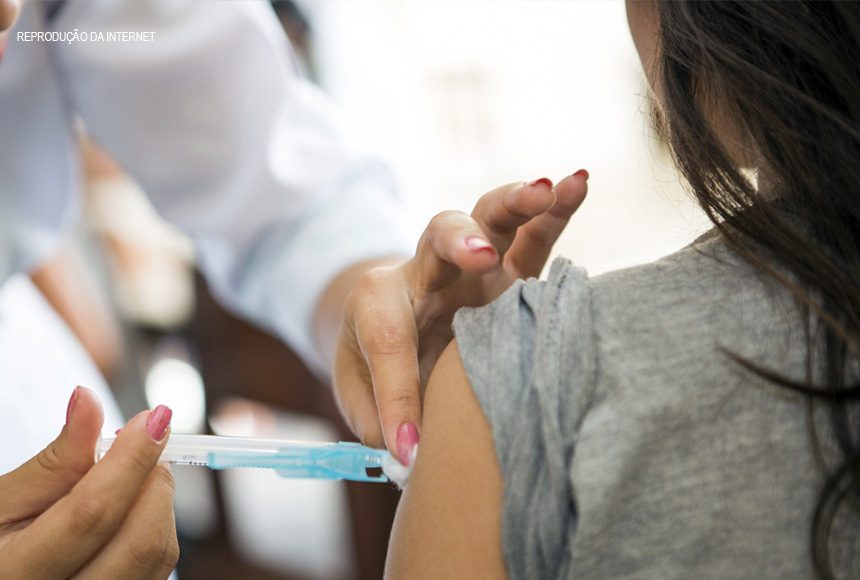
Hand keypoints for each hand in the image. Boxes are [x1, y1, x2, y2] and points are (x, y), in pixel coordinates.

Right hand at [0, 387, 177, 578]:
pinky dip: (155, 526)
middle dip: (152, 480)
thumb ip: (56, 457)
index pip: (92, 514)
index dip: (130, 459)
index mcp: (15, 576)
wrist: (8, 574)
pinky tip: (128, 513)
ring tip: (125, 482)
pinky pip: (161, 566)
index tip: (154, 418)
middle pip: (140, 539)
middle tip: (138, 448)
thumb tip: (88, 400)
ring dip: (156, 502)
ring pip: (160, 553)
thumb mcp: (6, 498)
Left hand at [335, 171, 588, 463]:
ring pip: (491, 220)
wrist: (390, 323)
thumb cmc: (374, 364)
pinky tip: (577, 183)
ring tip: (544, 189)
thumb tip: (411, 450)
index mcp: (379, 303)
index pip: (389, 338)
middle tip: (480, 257)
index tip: (407, 444)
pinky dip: (557, 209)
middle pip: (438, 238)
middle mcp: (428, 273)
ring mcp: (474, 267)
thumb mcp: (359, 394)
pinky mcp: (512, 271)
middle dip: (460, 244)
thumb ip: (378, 417)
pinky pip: (535, 236)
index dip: (398, 392)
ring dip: (518, 205)